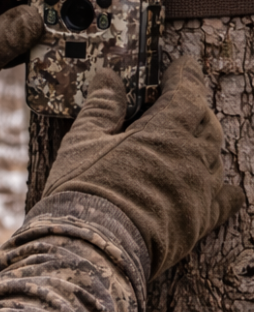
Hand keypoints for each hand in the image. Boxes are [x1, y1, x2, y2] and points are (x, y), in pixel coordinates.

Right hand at [43, 59, 243, 278]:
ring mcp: (201, 189)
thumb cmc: (85, 189)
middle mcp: (193, 156)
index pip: (188, 91)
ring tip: (189, 143)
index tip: (182, 65)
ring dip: (205, 145)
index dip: (185, 75)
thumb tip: (109, 78)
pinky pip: (225, 201)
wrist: (96, 246)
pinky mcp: (200, 221)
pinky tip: (227, 190)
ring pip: (215, 158)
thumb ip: (101, 107)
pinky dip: (226, 191)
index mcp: (166, 129)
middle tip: (179, 104)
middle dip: (195, 110)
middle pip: (207, 123)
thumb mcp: (83, 141)